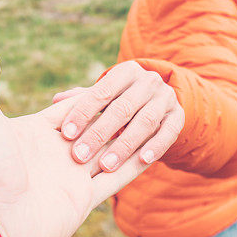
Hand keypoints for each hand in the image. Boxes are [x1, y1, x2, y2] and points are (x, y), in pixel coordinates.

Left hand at [0, 53, 149, 236]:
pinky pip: (117, 179)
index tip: (115, 81)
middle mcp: (55, 154)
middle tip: (137, 99)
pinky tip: (151, 149)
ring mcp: (70, 177)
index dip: (91, 96)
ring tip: (151, 118)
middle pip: (94, 127)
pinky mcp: (84, 199)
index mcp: (35, 132)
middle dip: (112, 116)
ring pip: (109, 151)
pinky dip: (135, 165)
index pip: (72, 107)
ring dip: (126, 137)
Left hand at [52, 60, 184, 171]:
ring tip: (106, 166)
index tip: (66, 133)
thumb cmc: (121, 100)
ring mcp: (166, 98)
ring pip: (145, 122)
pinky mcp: (179, 117)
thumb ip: (83, 98)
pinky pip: (168, 133)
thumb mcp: (105, 95)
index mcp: (127, 71)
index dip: (83, 112)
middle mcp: (149, 81)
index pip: (103, 91)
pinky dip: (156, 147)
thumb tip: (57, 100)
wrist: (158, 102)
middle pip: (123, 108)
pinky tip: (141, 161)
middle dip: (99, 133)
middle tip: (79, 155)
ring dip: (125, 146)